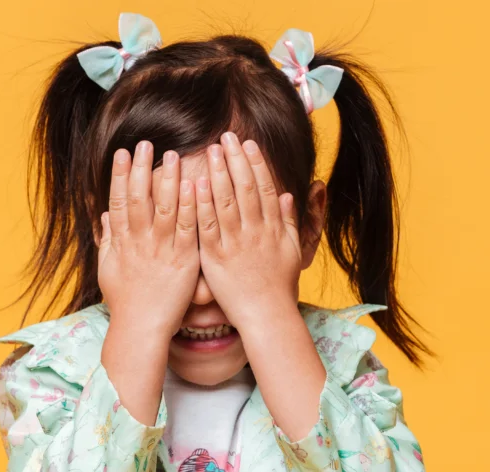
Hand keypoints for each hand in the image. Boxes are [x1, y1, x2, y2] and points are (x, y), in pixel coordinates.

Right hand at [98, 140, 198, 426]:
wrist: (140, 329)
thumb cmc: (125, 302)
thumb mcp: (108, 268)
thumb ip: (107, 240)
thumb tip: (104, 215)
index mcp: (121, 243)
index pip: (119, 202)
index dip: (121, 176)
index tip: (123, 153)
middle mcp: (138, 243)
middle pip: (139, 199)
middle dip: (142, 170)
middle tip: (146, 144)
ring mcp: (160, 251)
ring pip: (163, 209)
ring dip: (167, 180)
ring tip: (172, 155)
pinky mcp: (182, 261)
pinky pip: (186, 229)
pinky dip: (190, 207)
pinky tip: (195, 186)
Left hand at [194, 131, 302, 328]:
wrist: (267, 315)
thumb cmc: (279, 286)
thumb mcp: (292, 251)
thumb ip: (291, 221)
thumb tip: (292, 194)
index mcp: (273, 228)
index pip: (266, 188)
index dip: (256, 164)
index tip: (247, 144)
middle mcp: (256, 232)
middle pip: (246, 189)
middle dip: (235, 160)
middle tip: (225, 137)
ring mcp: (236, 244)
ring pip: (227, 202)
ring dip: (219, 173)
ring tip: (212, 150)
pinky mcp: (216, 258)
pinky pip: (208, 227)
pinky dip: (202, 204)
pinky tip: (196, 184)